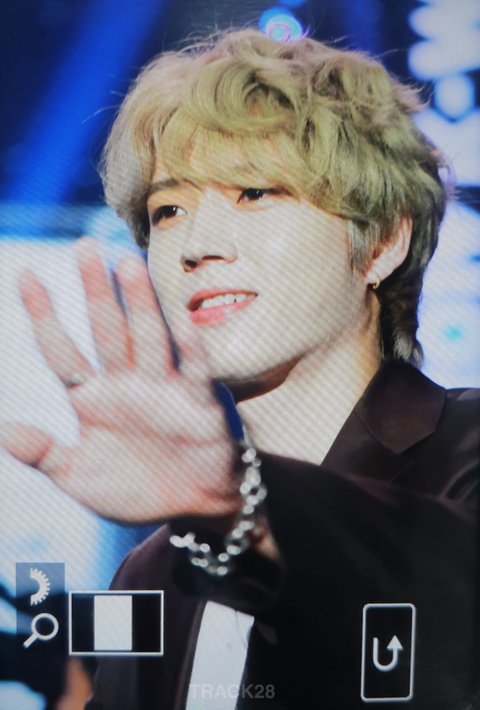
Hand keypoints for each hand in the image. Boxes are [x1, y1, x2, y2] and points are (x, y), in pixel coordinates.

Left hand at [0, 239, 237, 521]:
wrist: (192, 505)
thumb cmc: (134, 489)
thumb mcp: (79, 479)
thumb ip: (44, 453)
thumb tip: (0, 429)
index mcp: (92, 399)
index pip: (61, 351)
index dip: (44, 315)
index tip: (25, 275)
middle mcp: (126, 385)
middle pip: (106, 331)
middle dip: (94, 292)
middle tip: (84, 248)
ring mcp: (163, 390)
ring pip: (148, 338)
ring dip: (139, 304)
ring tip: (126, 264)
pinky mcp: (200, 404)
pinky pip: (194, 372)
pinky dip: (190, 349)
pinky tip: (182, 321)